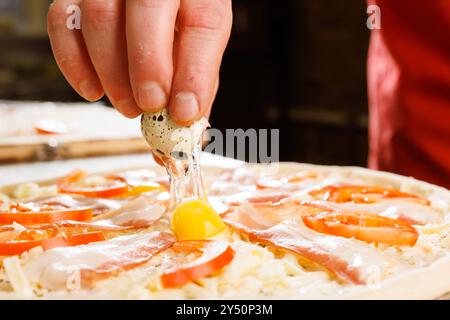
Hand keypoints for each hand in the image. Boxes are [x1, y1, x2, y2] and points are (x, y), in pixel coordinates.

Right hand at [47, 0, 231, 124]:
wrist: (154, 3)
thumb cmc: (179, 25)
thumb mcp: (199, 46)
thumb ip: (196, 81)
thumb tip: (186, 123)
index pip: (203, 23)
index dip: (194, 72)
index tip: (184, 112)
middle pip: (147, 9)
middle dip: (148, 67)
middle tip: (151, 106)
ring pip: (99, 15)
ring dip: (112, 73)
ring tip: (129, 107)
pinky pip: (62, 20)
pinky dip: (74, 63)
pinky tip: (93, 91)